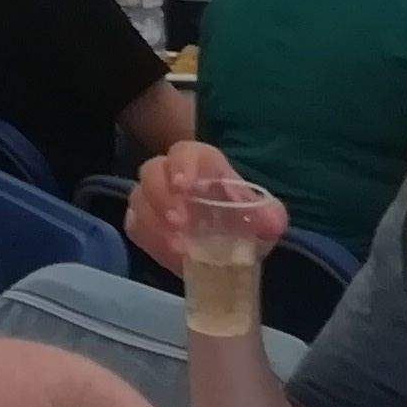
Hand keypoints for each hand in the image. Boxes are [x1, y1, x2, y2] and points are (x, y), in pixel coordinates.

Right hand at [122, 140, 280, 271]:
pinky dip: (150, 240)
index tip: (186, 187)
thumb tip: (272, 224)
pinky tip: (169, 255)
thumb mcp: (262, 219)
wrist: (228, 250)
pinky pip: (135, 226)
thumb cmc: (242, 222)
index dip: (183, 165)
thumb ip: (269, 217)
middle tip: (181, 222)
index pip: (184, 152)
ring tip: (179, 248)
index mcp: (201, 164)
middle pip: (152, 171)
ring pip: (139, 199)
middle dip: (163, 195)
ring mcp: (152, 200)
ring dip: (156, 223)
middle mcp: (170, 175)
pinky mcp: (142, 225)